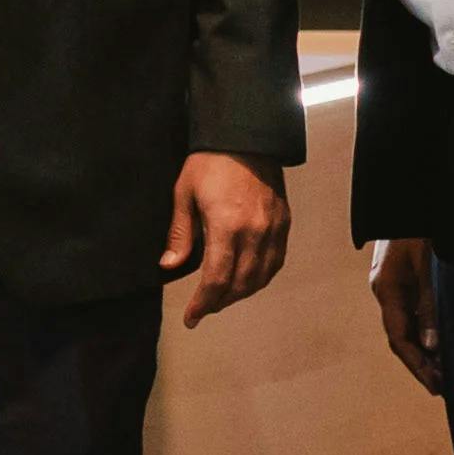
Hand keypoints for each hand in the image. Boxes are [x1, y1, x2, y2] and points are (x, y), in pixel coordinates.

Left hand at [162, 150, 289, 322]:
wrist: (246, 137)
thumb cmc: (209, 163)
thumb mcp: (184, 193)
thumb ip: (180, 234)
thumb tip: (169, 266)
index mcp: (227, 226)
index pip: (217, 278)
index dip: (203, 303)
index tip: (191, 317)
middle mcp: (255, 232)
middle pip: (241, 283)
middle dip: (220, 302)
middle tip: (203, 309)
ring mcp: (273, 228)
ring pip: (262, 277)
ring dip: (241, 293)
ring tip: (222, 298)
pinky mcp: (284, 223)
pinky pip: (276, 261)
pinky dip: (262, 277)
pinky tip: (248, 280)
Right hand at [365, 235, 440, 395]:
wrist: (408, 200)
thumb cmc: (418, 229)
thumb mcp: (428, 268)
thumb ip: (429, 306)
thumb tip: (431, 347)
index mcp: (386, 289)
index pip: (398, 337)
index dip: (416, 364)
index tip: (434, 385)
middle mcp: (386, 292)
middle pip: (400, 337)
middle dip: (419, 364)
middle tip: (441, 388)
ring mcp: (394, 286)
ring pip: (406, 327)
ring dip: (423, 351)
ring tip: (443, 373)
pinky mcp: (404, 281)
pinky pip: (413, 314)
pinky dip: (426, 333)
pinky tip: (439, 344)